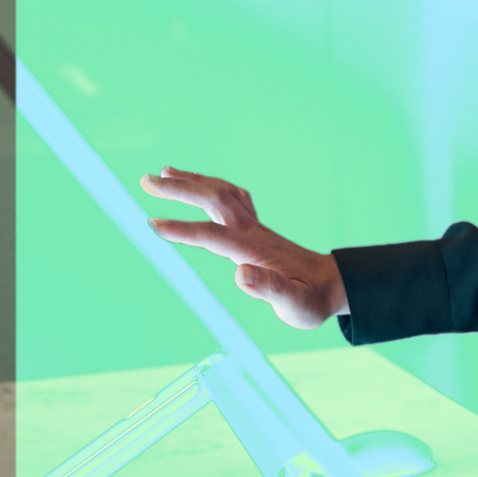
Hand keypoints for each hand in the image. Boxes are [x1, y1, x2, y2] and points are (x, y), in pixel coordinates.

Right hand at [141, 166, 348, 328]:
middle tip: (145, 180)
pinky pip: (232, 197)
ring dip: (193, 180)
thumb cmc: (310, 300)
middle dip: (180, 189)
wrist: (332, 286)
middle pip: (214, 200)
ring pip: (222, 193)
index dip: (184, 229)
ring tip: (164, 172)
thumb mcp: (294, 304)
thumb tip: (241, 274)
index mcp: (255, 250)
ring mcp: (255, 227)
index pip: (213, 236)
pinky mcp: (257, 228)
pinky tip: (200, 185)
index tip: (153, 223)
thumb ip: (269, 289)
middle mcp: (253, 232)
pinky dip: (212, 186)